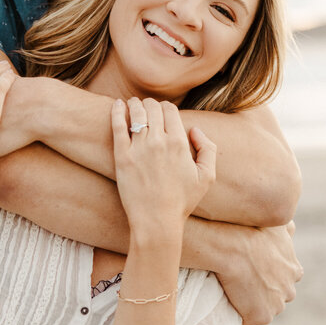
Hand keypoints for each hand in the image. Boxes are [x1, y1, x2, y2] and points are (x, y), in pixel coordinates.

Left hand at [110, 97, 216, 235]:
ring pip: (136, 113)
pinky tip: (118, 105)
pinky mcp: (122, 156)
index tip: (162, 111)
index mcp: (179, 143)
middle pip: (152, 108)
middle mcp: (159, 141)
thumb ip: (208, 148)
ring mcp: (139, 148)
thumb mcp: (207, 177)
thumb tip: (194, 129)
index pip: (170, 110)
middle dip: (150, 104)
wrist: (156, 220)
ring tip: (132, 104)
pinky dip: (117, 111)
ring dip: (135, 104)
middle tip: (145, 106)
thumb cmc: (182, 201)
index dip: (166, 107)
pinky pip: (117, 126)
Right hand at [216, 221, 301, 324]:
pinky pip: (247, 319)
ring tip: (231, 292)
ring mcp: (275, 306)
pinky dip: (238, 313)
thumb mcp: (277, 224)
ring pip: (264, 309)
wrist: (231, 245)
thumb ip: (288, 228)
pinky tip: (225, 300)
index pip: (286, 278)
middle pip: (278, 296)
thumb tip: (292, 226)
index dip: (271, 274)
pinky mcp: (260, 317)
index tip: (256, 269)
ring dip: (251, 303)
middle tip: (243, 282)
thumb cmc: (250, 230)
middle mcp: (289, 290)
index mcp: (294, 270)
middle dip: (265, 292)